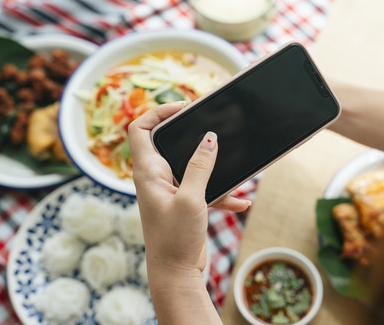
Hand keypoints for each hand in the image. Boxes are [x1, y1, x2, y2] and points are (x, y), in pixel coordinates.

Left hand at [128, 101, 250, 273]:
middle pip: (168, 142)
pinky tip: (242, 202)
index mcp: (148, 172)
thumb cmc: (174, 240)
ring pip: (192, 165)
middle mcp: (156, 178)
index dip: (158, 112)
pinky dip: (221, 192)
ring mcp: (171, 190)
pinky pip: (204, 188)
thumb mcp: (191, 199)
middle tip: (211, 124)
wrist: (175, 275)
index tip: (183, 108)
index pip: (140, 129)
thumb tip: (209, 138)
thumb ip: (200, 166)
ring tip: (232, 161)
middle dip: (190, 133)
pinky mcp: (185, 204)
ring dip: (212, 164)